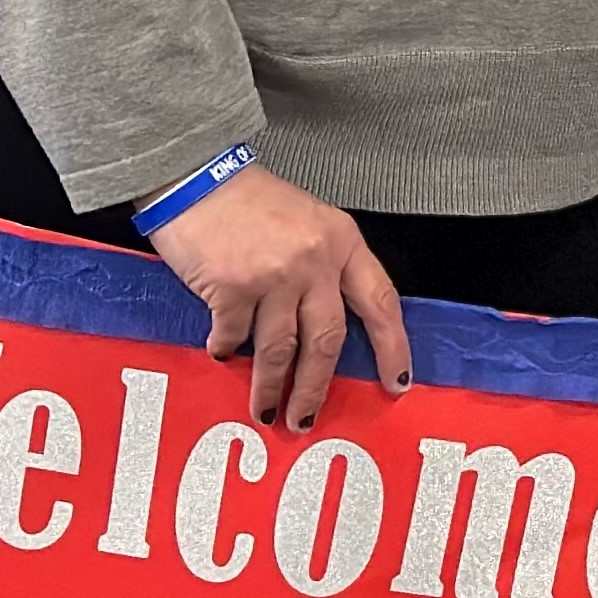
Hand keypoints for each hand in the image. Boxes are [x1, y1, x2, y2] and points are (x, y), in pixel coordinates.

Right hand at [151, 165, 412, 429]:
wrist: (199, 178)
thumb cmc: (251, 200)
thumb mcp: (309, 223)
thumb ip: (324, 268)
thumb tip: (324, 329)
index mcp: (343, 242)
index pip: (380, 302)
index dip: (392, 347)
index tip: (397, 381)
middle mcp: (316, 262)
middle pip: (327, 341)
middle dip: (317, 388)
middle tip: (307, 419)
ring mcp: (275, 277)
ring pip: (280, 351)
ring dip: (271, 387)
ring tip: (266, 410)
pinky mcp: (233, 289)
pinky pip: (233, 338)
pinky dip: (226, 352)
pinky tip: (221, 355)